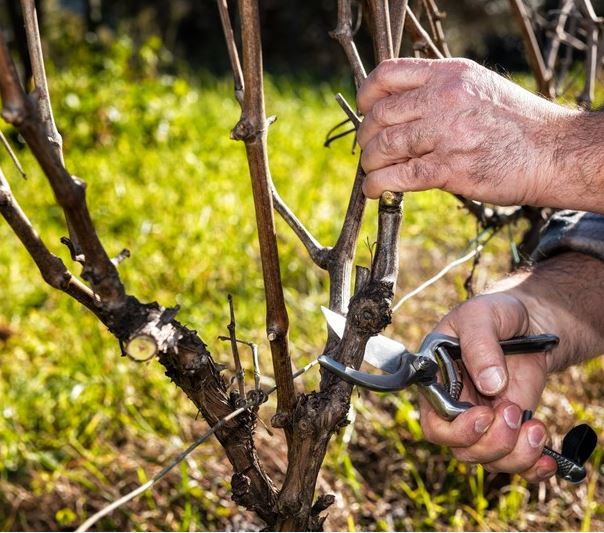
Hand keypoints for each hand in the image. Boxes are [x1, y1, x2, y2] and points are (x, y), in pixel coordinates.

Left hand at [356, 58, 602, 210]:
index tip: (365, 110)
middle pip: (380, 114)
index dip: (367, 95)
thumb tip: (397, 109)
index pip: (388, 74)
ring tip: (372, 171)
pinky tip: (375, 190)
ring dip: (370, 162)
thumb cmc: (516, 124)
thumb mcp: (478, 88)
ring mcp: (447, 133)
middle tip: (369, 149)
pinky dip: (378, 185)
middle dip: (367, 136)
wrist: (553, 152)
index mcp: (450, 74)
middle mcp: (445, 99)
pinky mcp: (451, 168)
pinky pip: (399, 176)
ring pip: (385, 146)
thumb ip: (439, 92)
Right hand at [418, 252, 603, 480]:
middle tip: (514, 412)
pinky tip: (548, 460)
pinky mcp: (510, 427)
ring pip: (488, 458)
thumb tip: (489, 384)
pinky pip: (514, 461)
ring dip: (514, 454)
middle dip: (491, 442)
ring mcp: (484, 419)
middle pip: (461, 448)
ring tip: (536, 427)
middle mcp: (456, 406)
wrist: (530, 320)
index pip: (434, 422)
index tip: (485, 414)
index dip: (457, 428)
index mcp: (437, 381)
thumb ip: (479, 345)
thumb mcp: (481, 316)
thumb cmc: (495, 312)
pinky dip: (532, 468)